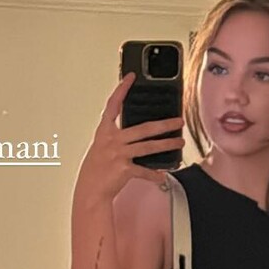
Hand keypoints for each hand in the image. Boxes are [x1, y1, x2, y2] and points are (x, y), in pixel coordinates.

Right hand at [73, 71, 183, 205]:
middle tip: (178, 121)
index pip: (113, 105)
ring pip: (149, 147)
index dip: (122, 90)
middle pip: (143, 128)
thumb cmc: (95, 171)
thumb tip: (138, 135)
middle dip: (164, 125)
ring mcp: (119, 155)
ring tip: (179, 142)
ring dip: (167, 144)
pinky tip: (163, 174)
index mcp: (104, 132)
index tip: (131, 78)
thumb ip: (117, 138)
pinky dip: (155, 174)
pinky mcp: (124, 170)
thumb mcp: (101, 148)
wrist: (89, 191)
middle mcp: (112, 141)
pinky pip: (145, 171)